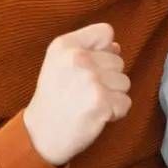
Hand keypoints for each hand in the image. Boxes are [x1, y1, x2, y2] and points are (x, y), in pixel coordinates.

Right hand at [23, 23, 131, 166]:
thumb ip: (88, 48)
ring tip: (88, 103)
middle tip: (83, 92)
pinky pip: (125, 102)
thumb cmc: (54, 98)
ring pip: (124, 82)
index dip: (103, 50)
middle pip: (119, 60)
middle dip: (107, 78)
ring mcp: (91, 80)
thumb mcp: (59, 63)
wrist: (41, 135)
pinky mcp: (102, 102)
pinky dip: (115, 112)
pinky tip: (95, 115)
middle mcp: (78, 58)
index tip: (87, 67)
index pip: (105, 32)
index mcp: (65, 45)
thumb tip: (116, 46)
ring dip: (112, 96)